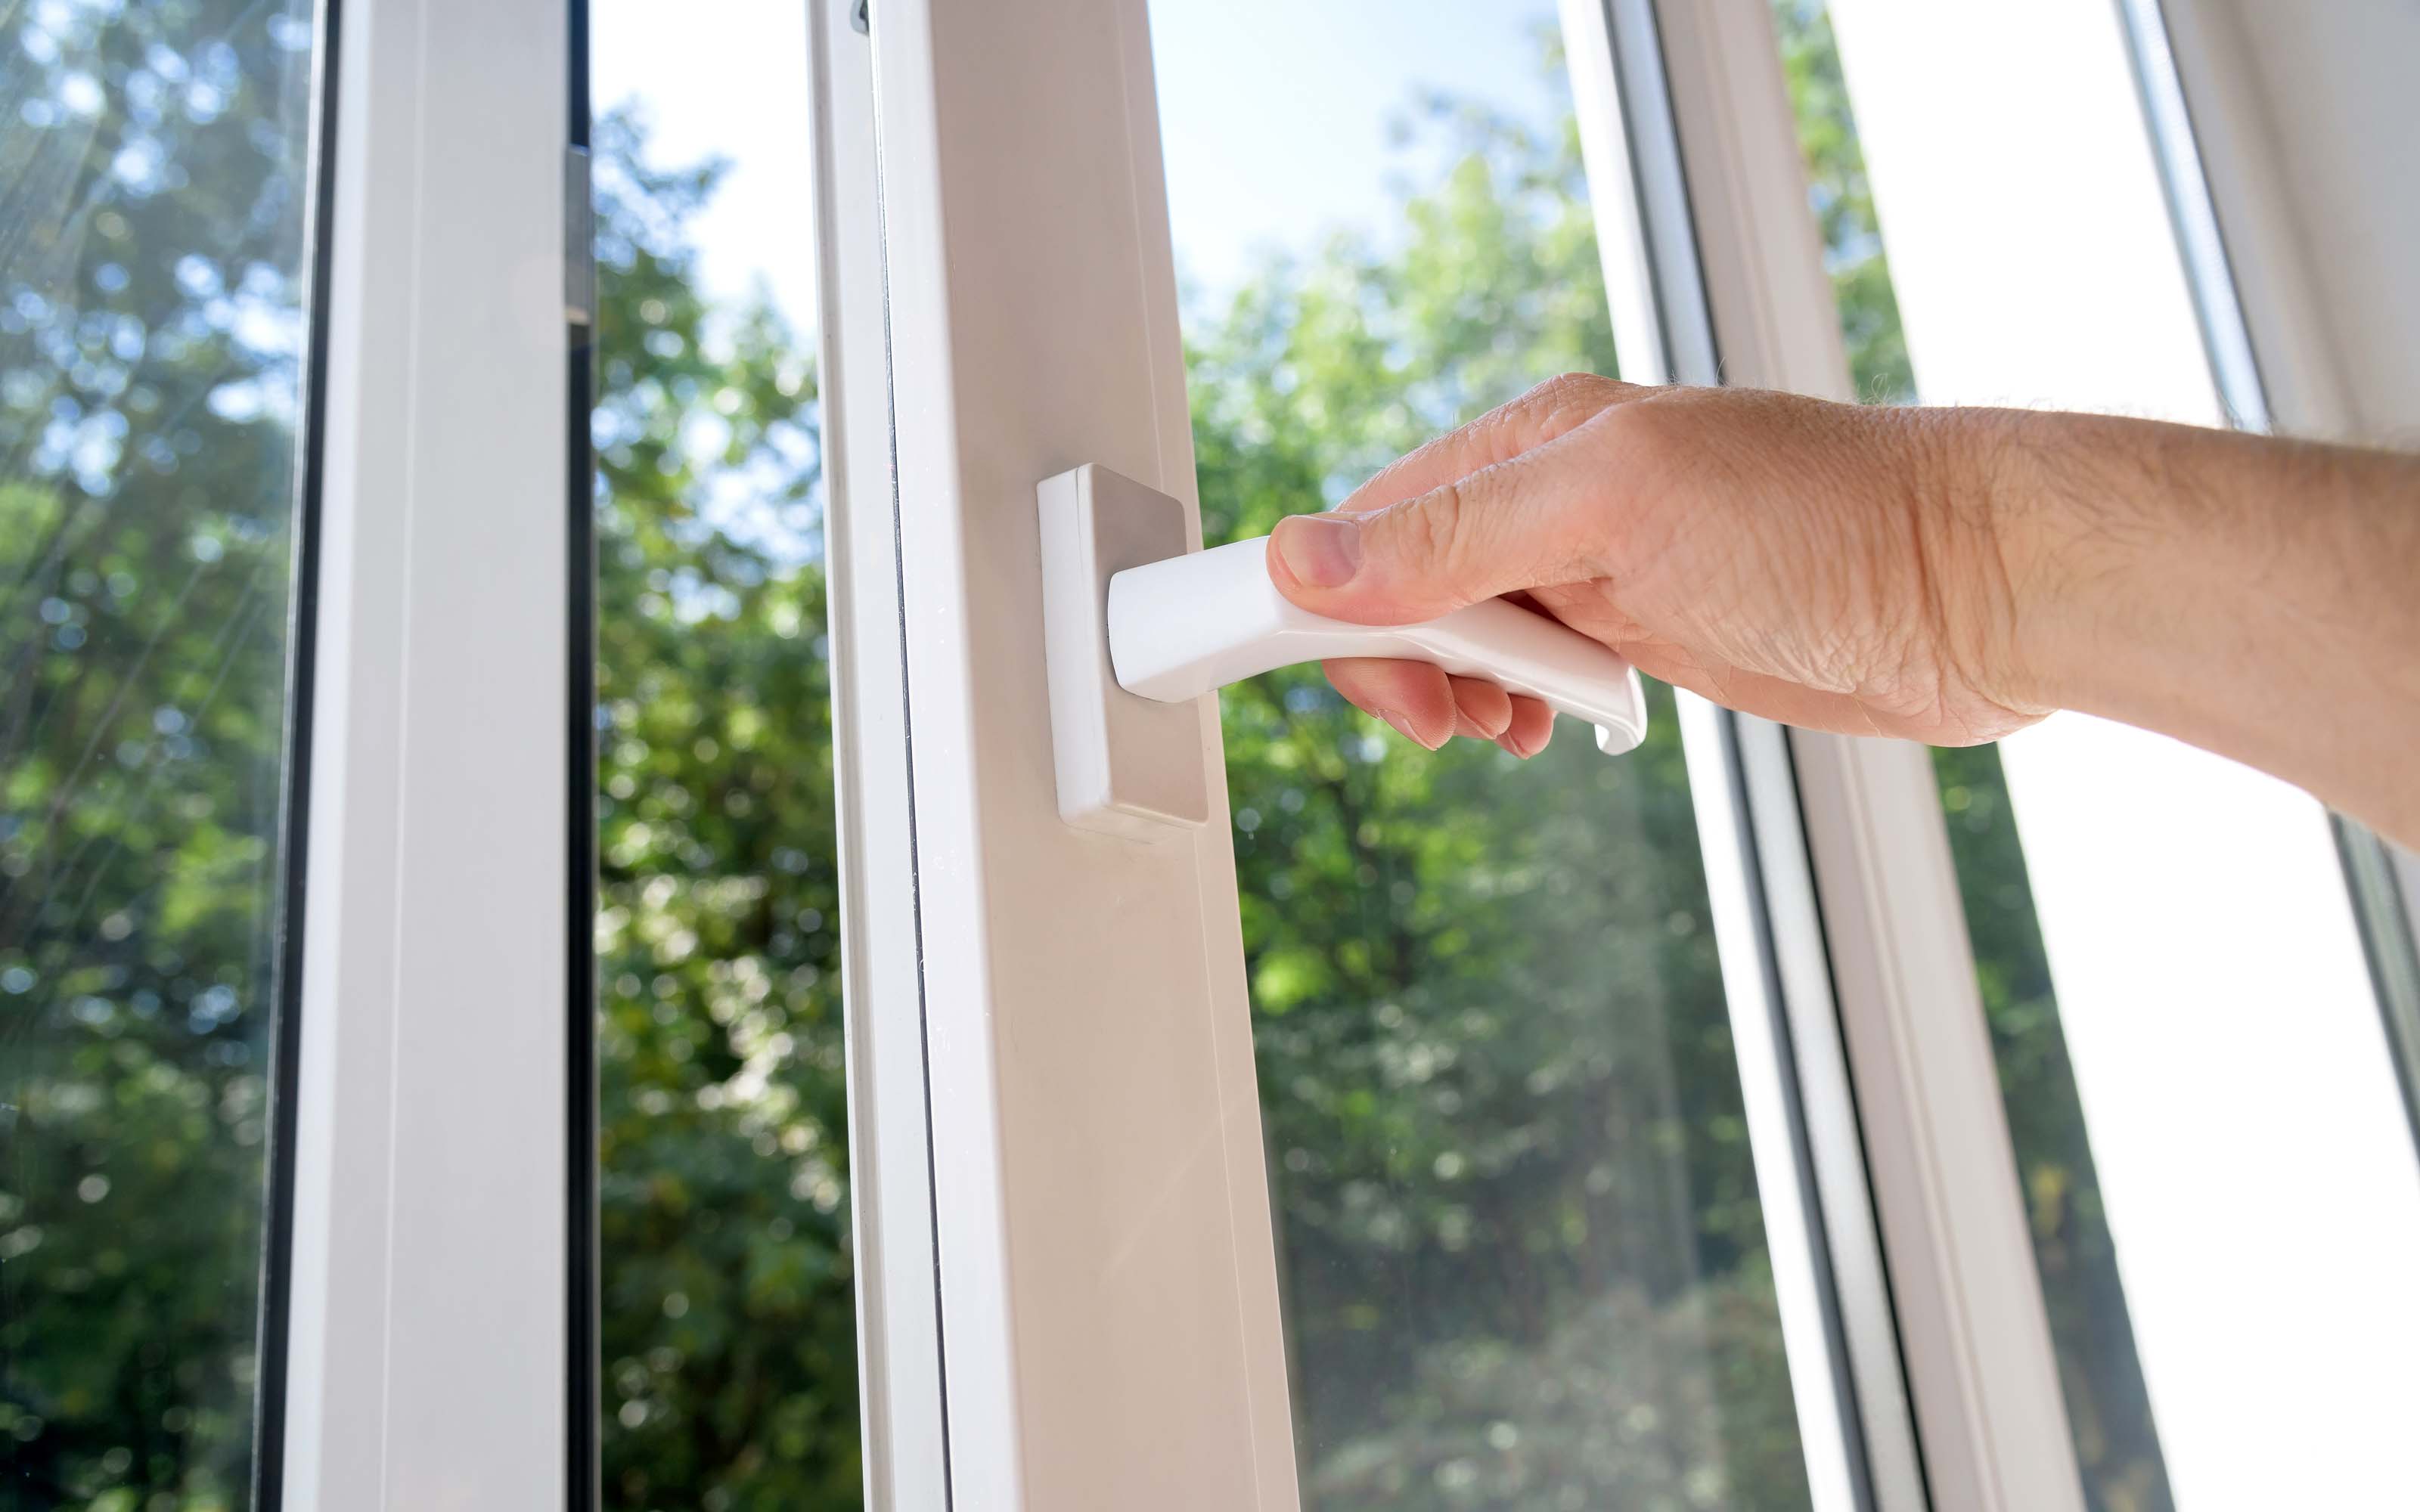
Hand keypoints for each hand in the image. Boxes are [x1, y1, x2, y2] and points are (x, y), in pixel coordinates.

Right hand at [1266, 374, 2053, 754]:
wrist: (1981, 588)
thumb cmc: (1828, 525)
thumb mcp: (1616, 512)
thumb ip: (1456, 535)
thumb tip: (1304, 553)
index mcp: (1538, 440)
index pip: (1376, 519)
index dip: (1336, 602)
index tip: (1349, 679)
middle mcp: (1561, 496)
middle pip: (1410, 584)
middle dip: (1404, 660)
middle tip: (1449, 721)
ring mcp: (1607, 566)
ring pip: (1471, 634)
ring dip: (1462, 691)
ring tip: (1510, 728)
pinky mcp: (1654, 629)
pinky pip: (1541, 669)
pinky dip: (1524, 707)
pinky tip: (1556, 727)